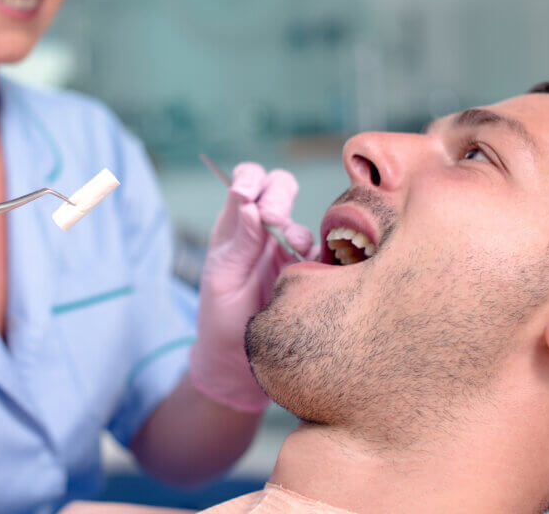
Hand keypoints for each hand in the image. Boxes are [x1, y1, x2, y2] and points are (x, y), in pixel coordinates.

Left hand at [189, 163, 314, 411]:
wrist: (242, 368)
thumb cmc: (222, 322)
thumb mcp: (221, 281)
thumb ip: (237, 242)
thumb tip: (248, 202)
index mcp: (234, 229)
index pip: (245, 183)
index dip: (250, 179)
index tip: (247, 196)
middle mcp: (263, 233)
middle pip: (279, 188)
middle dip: (278, 194)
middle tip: (273, 219)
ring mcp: (290, 251)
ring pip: (304, 216)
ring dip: (298, 227)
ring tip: (294, 248)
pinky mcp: (312, 272)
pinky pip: (327, 249)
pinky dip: (324, 249)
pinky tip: (314, 262)